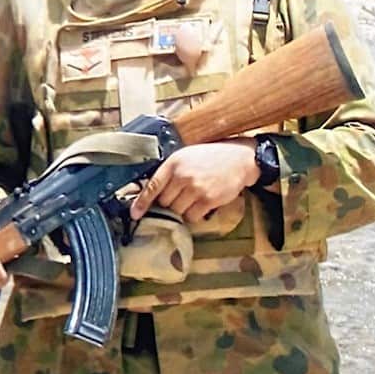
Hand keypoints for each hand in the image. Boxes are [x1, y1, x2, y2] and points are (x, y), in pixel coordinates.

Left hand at [129, 139, 257, 223]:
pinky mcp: (208, 200)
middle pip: (164, 203)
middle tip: (180, 196)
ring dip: (182, 209)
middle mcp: (182, 176)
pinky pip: (192, 217)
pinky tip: (201, 203)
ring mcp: (196, 189)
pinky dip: (194, 214)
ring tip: (193, 198)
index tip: (135, 214)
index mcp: (174, 163)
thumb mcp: (186, 156)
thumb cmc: (211, 157)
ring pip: (177, 212)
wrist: (239, 159)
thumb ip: (169, 172)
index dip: (141, 203)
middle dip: (168, 203)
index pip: (152, 186)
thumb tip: (152, 192)